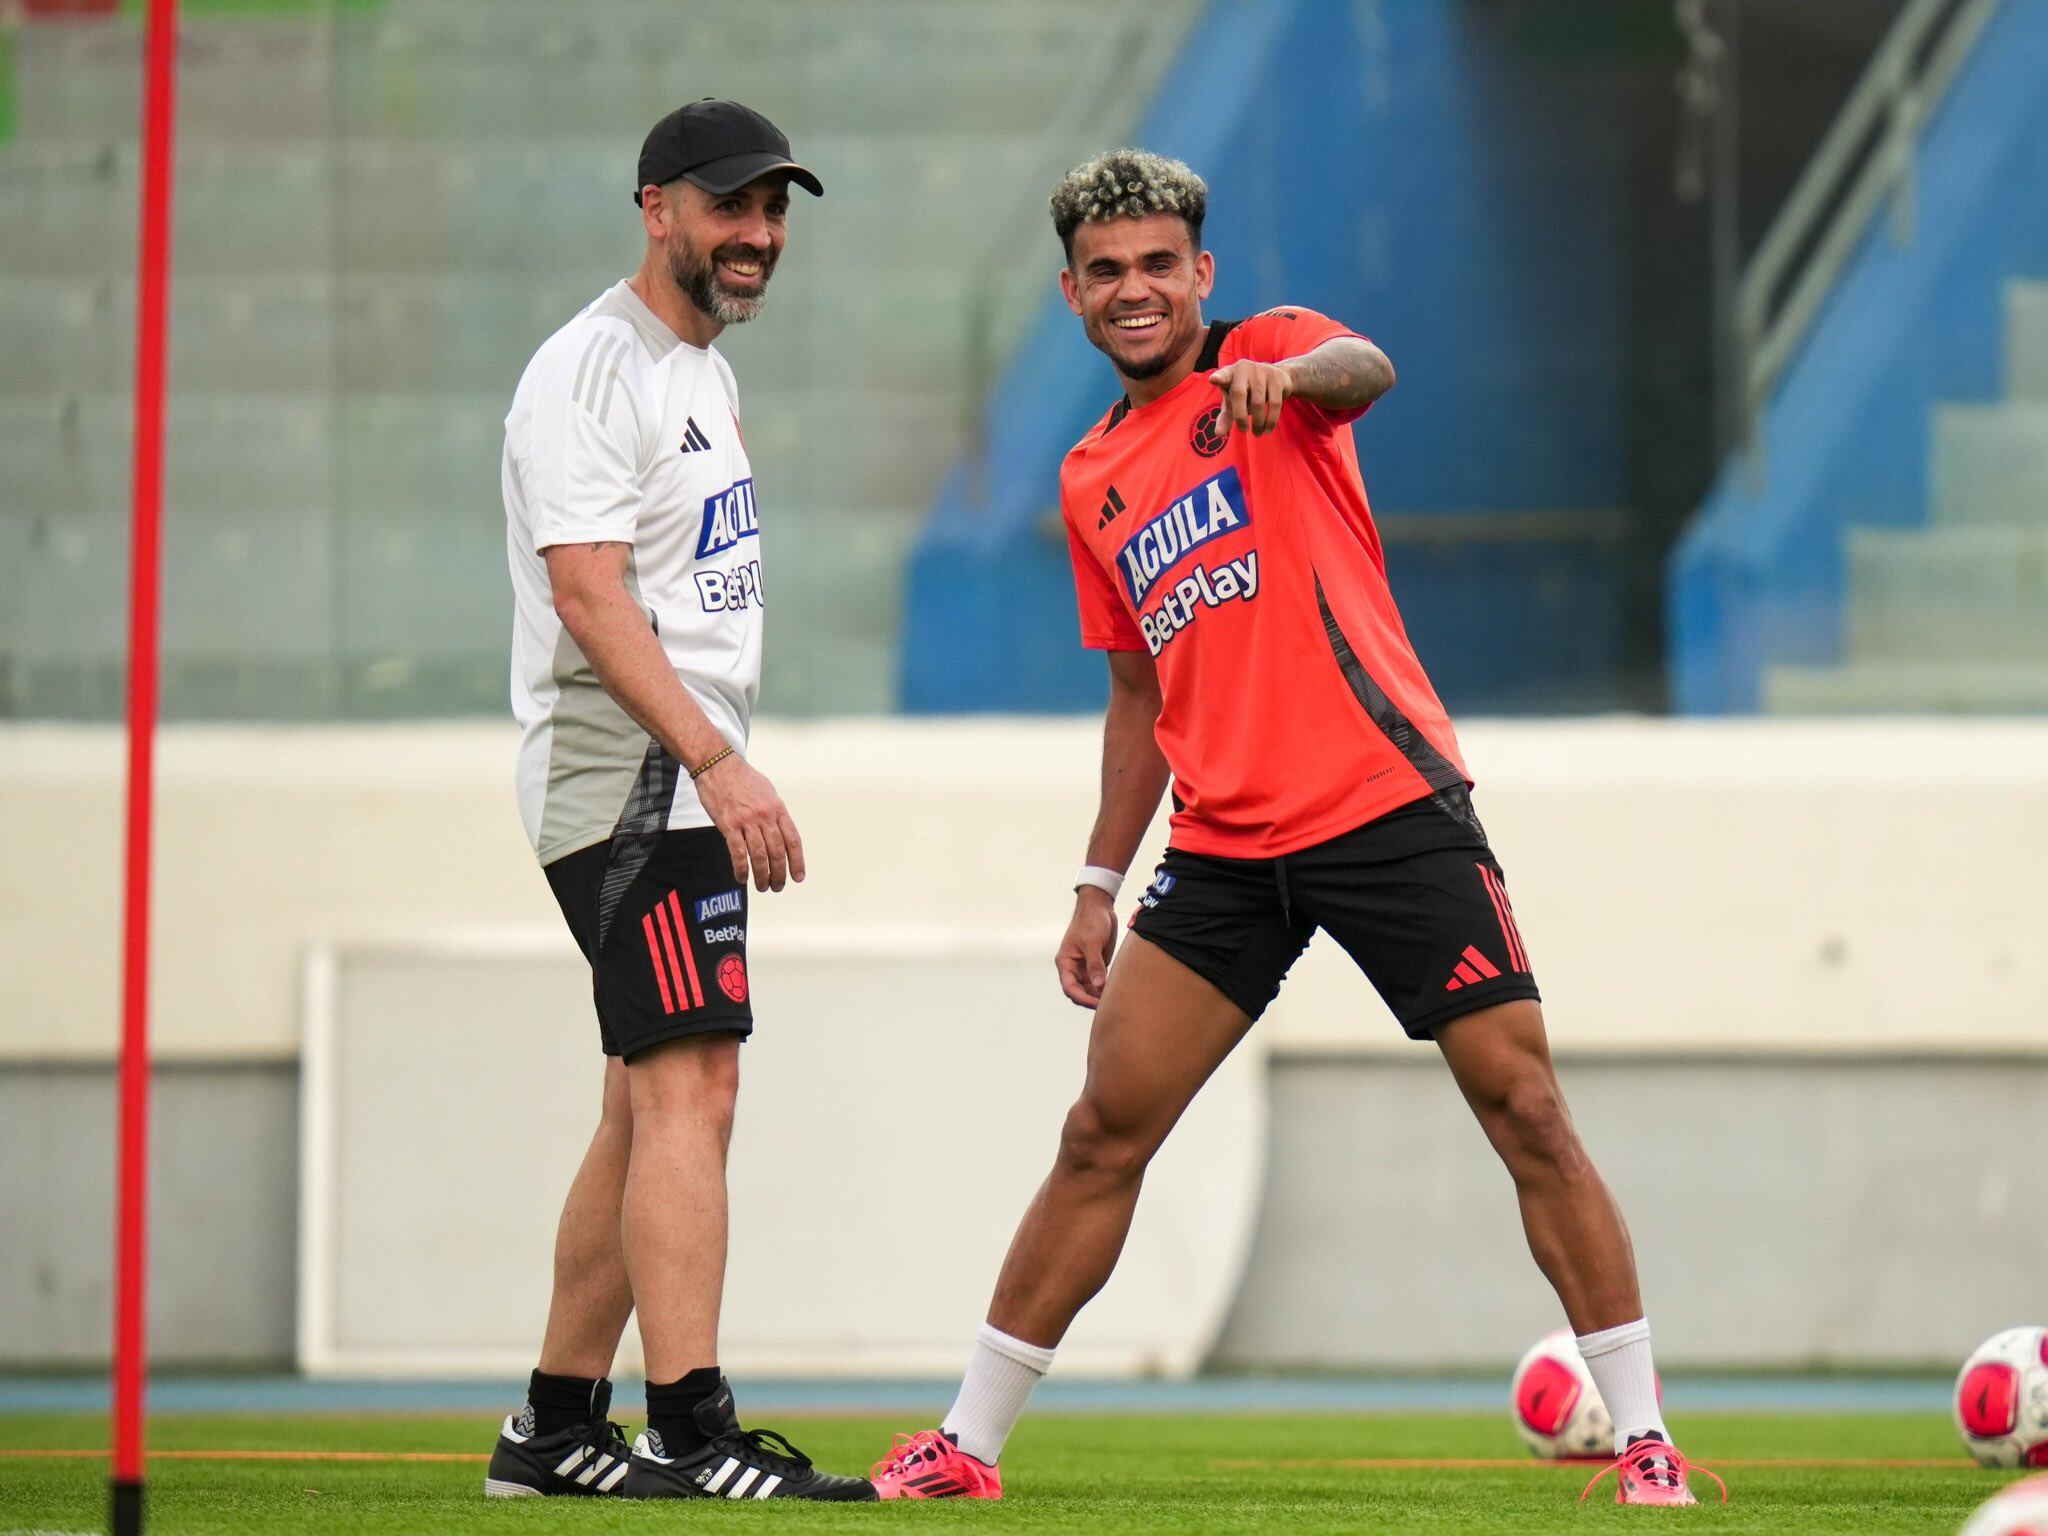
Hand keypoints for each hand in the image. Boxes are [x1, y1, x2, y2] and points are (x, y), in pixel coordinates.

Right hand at [691, 754, 804, 891]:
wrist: (717, 765)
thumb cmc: (742, 778)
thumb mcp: (767, 791)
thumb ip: (775, 812)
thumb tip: (781, 831)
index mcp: (777, 808)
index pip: (793, 840)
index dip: (797, 861)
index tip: (798, 876)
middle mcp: (765, 816)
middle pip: (777, 852)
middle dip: (780, 873)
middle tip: (778, 887)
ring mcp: (747, 821)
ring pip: (760, 855)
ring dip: (762, 875)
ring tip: (763, 887)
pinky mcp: (728, 824)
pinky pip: (738, 852)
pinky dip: (741, 869)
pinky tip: (742, 878)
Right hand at [1055, 887, 1118, 1008]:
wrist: (1100, 907)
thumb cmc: (1090, 921)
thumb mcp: (1092, 942)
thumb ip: (1095, 965)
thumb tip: (1099, 986)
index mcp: (1065, 963)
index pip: (1070, 988)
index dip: (1082, 998)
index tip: (1096, 1004)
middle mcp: (1073, 968)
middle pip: (1079, 993)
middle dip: (1091, 1000)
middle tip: (1109, 1006)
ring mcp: (1085, 968)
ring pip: (1090, 990)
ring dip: (1099, 996)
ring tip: (1114, 1001)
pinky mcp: (1097, 966)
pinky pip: (1099, 983)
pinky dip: (1105, 989)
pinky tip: (1117, 993)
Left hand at [1207, 359, 1293, 439]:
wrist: (1272, 378)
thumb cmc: (1246, 392)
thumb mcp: (1233, 404)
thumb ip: (1225, 417)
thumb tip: (1218, 434)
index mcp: (1229, 373)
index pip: (1223, 375)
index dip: (1219, 377)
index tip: (1213, 380)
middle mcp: (1244, 368)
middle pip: (1239, 394)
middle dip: (1240, 416)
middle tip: (1243, 430)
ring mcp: (1261, 370)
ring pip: (1258, 401)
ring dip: (1258, 422)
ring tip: (1257, 433)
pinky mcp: (1277, 376)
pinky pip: (1274, 402)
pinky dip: (1271, 419)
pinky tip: (1267, 428)